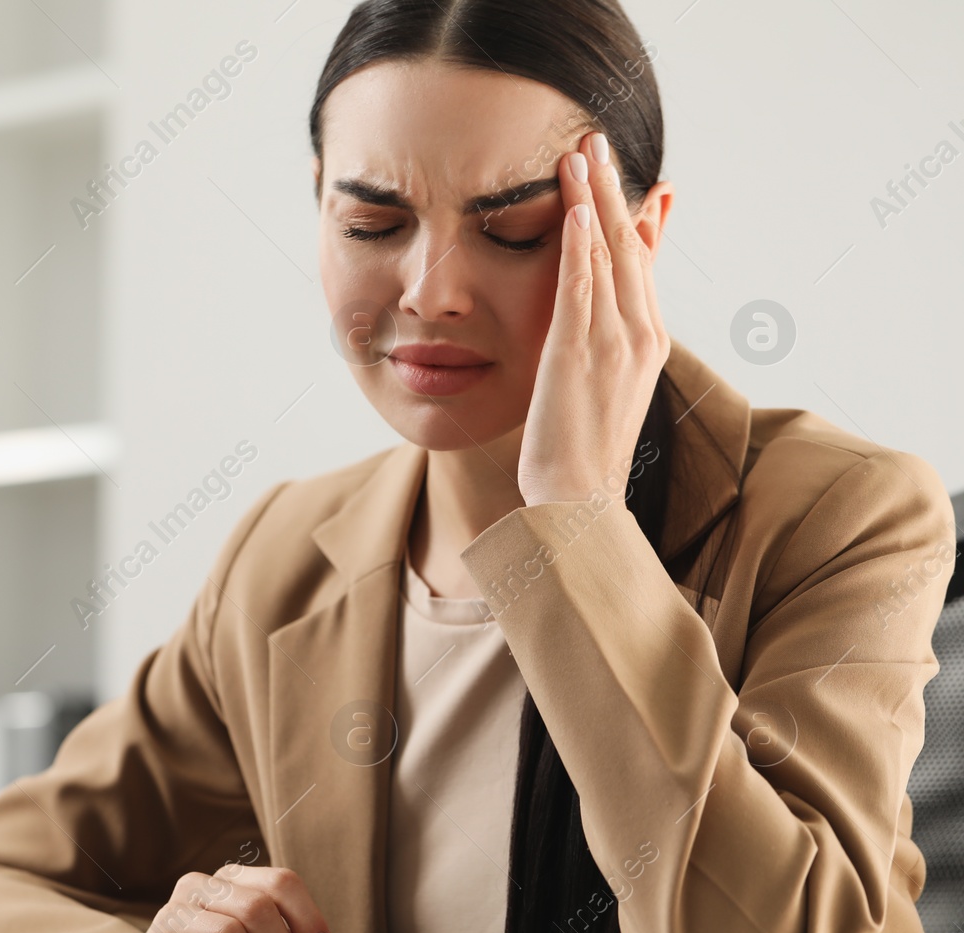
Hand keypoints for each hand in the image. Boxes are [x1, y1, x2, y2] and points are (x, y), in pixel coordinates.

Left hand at [516, 130, 670, 506]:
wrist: (579, 500)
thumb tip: (597, 323)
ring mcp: (612, 341)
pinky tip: (578, 209)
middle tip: (598, 140)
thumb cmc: (583, 451)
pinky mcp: (578, 351)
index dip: (641, 216)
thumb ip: (607, 346)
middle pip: (631, 246)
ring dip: (596, 198)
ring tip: (582, 152)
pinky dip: (582, 244)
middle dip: (615, 189)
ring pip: (609, 255)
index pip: (645, 265)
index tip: (642, 177)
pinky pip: (582, 286)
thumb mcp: (604, 389)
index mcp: (647, 341)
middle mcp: (639, 333)